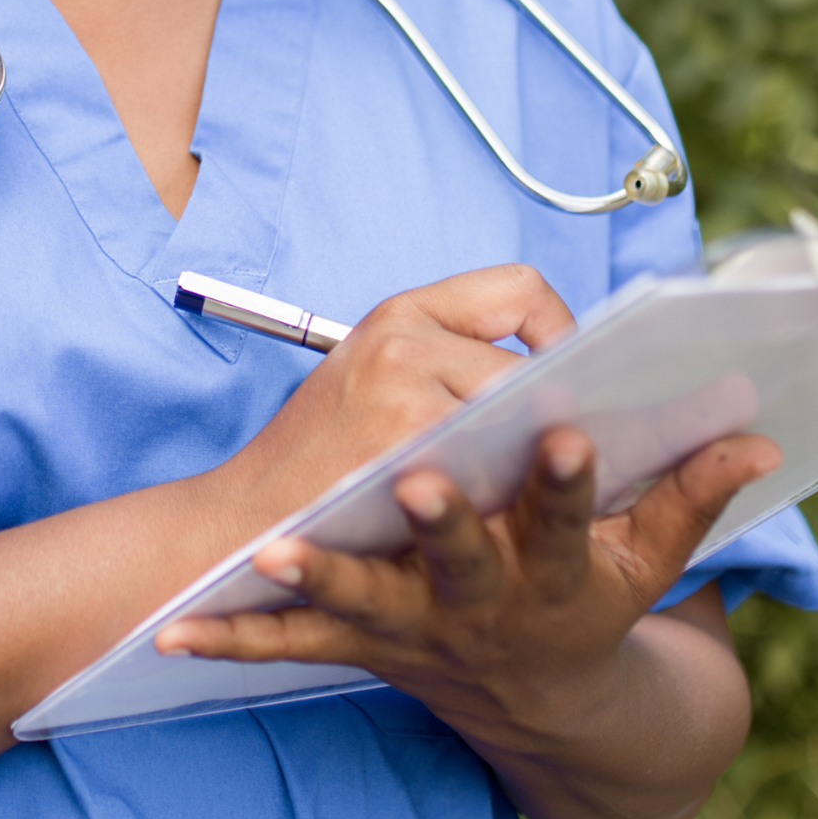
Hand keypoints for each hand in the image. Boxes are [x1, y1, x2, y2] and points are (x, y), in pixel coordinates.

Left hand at [162, 425, 777, 765]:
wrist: (531, 705)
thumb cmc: (584, 606)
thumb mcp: (644, 563)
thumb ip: (687, 495)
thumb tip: (754, 434)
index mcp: (551, 573)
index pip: (565, 516)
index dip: (567, 477)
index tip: (564, 428)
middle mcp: (480, 603)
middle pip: (461, 560)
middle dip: (444, 520)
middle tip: (420, 478)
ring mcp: (413, 628)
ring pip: (361, 601)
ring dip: (316, 580)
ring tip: (270, 552)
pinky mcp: (361, 645)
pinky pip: (290, 646)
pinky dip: (236, 637)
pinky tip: (177, 632)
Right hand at [209, 264, 576, 536]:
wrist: (242, 529)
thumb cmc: (315, 467)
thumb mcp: (366, 380)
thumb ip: (446, 364)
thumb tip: (558, 383)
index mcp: (400, 315)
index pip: (518, 289)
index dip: (560, 329)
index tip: (569, 377)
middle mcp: (404, 341)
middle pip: (532, 365)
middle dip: (560, 412)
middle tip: (575, 452)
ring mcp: (408, 395)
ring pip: (525, 418)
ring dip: (546, 458)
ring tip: (553, 489)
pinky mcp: (410, 454)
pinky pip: (502, 470)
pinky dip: (520, 496)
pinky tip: (522, 522)